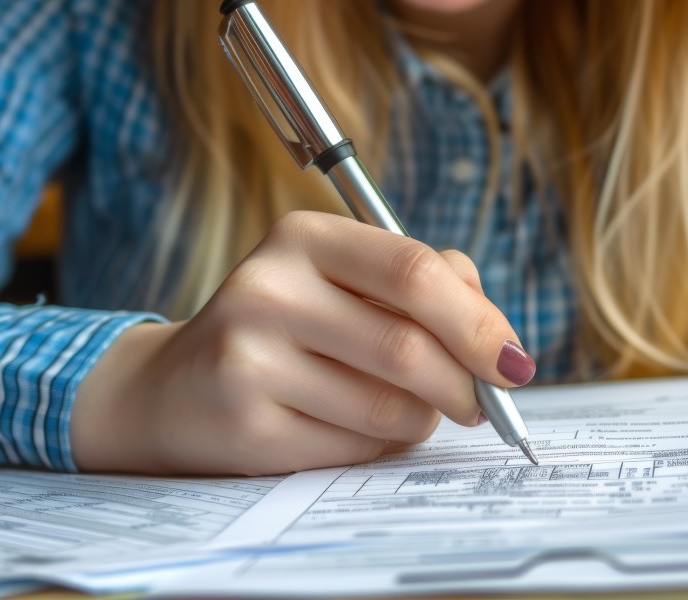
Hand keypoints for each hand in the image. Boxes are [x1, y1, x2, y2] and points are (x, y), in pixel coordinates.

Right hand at [70, 211, 534, 475]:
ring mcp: (249, 359)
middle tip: (482, 403)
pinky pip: (354, 449)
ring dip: (419, 420)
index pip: (413, 271)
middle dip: (465, 385)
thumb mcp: (339, 280)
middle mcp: (267, 289)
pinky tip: (347, 428)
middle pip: (408, 348)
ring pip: (389, 408)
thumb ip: (423, 283)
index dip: (478, 321)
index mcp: (301, 238)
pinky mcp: (247, 425)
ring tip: (399, 409)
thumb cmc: (281, 330)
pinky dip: (375, 447)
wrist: (173, 390)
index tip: (514, 360)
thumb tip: (498, 331)